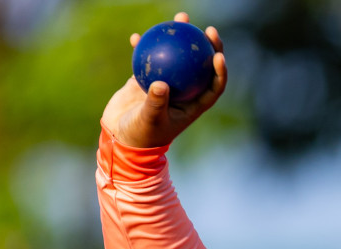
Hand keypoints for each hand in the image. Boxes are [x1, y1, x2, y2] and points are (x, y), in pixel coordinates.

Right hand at [101, 12, 227, 149]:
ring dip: (180, 37)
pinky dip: (144, 47)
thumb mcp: (149, 121)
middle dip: (207, 46)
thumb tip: (161, 84)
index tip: (218, 55)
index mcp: (192, 105)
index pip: (213, 86)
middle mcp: (183, 92)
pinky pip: (149, 59)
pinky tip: (137, 36)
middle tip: (206, 29)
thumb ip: (156, 104)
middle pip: (201, 66)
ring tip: (180, 19)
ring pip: (177, 57)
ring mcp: (166, 84)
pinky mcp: (146, 79)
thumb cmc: (140, 135)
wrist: (119, 137)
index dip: (220, 71)